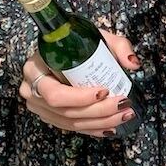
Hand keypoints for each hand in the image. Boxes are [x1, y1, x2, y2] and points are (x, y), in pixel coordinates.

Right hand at [18, 28, 141, 138]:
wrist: (65, 49)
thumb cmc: (78, 43)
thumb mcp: (97, 37)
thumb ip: (118, 46)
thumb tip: (133, 64)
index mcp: (36, 68)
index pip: (54, 93)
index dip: (80, 97)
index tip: (105, 91)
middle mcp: (32, 90)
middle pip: (65, 111)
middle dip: (98, 111)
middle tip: (123, 104)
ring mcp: (39, 106)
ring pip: (70, 122)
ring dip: (100, 122)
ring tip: (125, 115)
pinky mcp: (50, 115)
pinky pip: (71, 127)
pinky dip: (93, 129)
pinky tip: (111, 126)